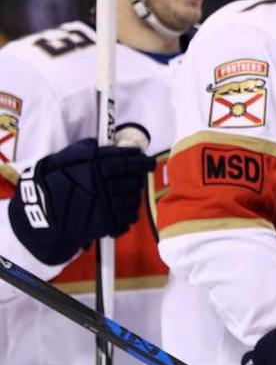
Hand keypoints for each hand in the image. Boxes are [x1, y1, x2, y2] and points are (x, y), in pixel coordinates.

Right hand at [8, 138, 153, 264]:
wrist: (38, 216)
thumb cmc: (48, 185)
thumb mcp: (61, 159)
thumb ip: (83, 149)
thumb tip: (100, 142)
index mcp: (95, 165)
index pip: (128, 160)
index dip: (141, 160)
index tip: (147, 161)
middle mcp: (105, 183)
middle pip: (134, 179)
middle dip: (137, 178)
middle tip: (134, 178)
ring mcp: (107, 204)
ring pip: (134, 197)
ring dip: (133, 195)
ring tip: (125, 195)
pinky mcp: (107, 222)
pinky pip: (129, 216)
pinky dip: (129, 213)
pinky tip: (122, 210)